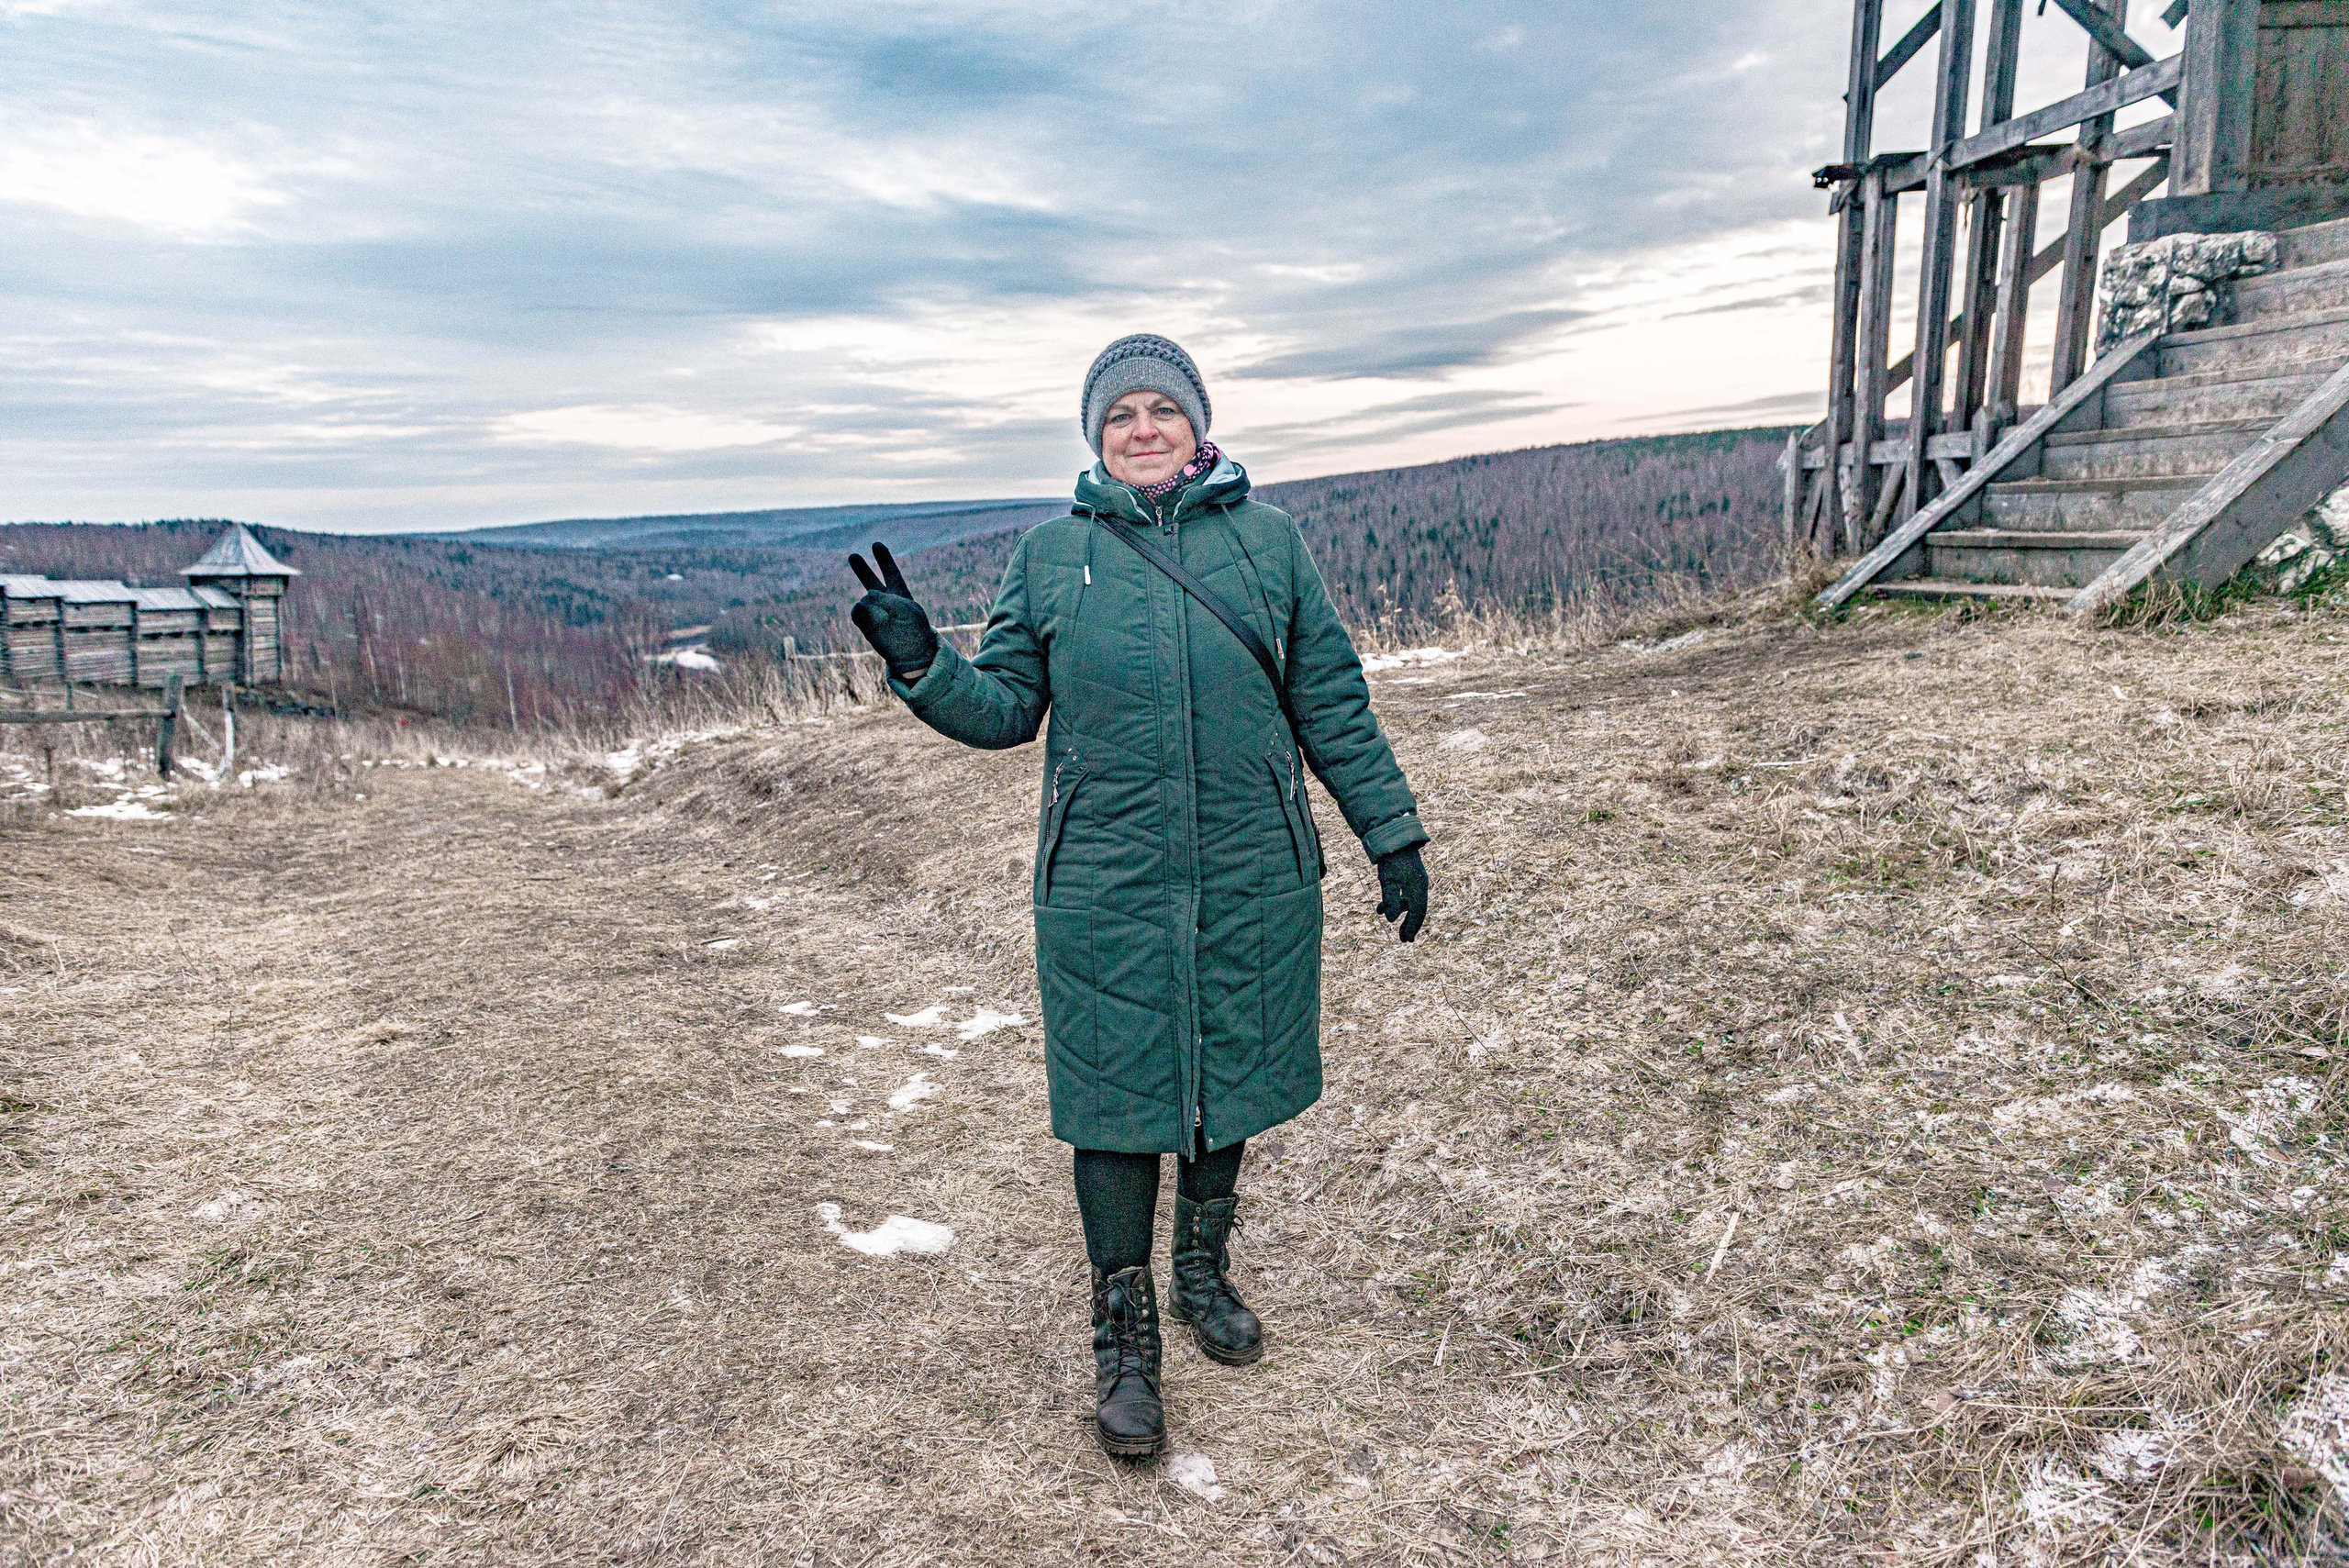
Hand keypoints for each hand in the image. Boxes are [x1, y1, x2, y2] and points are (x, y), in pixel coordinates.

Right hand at [848, 542, 939, 680]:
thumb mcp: (908, 612)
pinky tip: (871, 619)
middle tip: (852, 555)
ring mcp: (874, 615)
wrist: (914, 658)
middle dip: (862, 570)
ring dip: (865, 595)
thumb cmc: (914, 634)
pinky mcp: (865, 626)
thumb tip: (859, 603)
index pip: (891, 574)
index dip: (884, 559)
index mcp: (901, 596)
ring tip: (855, 576)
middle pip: (873, 582)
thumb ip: (885, 602)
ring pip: (864, 598)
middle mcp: (885, 604)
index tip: (875, 544)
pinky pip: (859, 613)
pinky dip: (863, 613)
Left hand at [1376, 846, 1427, 942]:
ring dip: (1397, 910)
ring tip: (1381, 913)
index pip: (1418, 912)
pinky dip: (1394, 900)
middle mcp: (1419, 884)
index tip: (1406, 939)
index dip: (1413, 927)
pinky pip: (1403, 893)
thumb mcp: (1388, 881)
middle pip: (1416, 909)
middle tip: (1404, 939)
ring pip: (1408, 901)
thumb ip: (1391, 900)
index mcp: (1418, 887)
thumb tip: (1392, 920)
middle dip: (1409, 924)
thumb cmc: (1391, 859)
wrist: (1393, 836)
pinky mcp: (1407, 874)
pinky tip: (1381, 905)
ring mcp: (1414, 879)